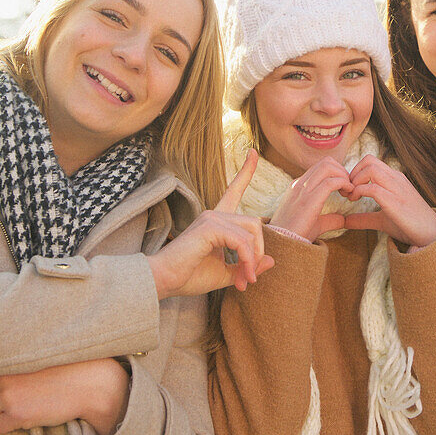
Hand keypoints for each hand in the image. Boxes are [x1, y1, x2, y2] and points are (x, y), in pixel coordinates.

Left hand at [0, 358, 128, 434]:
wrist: (86, 383)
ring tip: (18, 406)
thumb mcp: (34, 356)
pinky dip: (9, 424)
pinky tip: (26, 414)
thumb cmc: (63, 367)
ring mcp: (8, 396)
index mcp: (6, 359)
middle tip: (9, 397)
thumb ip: (10, 362)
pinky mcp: (17, 415)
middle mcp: (2, 377)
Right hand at [148, 150, 273, 299]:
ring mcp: (212, 218)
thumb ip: (247, 266)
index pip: (234, 190)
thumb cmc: (189, 276)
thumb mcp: (226, 274)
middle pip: (255, 223)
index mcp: (218, 221)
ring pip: (251, 231)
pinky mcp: (209, 227)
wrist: (163, 282)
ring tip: (244, 281)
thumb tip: (272, 260)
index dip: (246, 171)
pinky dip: (246, 260)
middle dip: (258, 253)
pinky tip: (241, 277)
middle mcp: (215, 214)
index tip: (253, 152)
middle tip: (248, 279)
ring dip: (253, 260)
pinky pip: (242, 241)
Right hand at [270, 157, 350, 240]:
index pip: (321, 168)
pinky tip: (349, 194)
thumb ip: (329, 219)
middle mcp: (299, 184)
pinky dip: (344, 184)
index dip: (337, 174)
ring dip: (344, 176)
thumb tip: (343, 219)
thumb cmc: (296, 236)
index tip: (345, 188)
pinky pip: (331, 182)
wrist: (282, 245)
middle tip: (349, 188)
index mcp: (298, 187)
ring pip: (328, 167)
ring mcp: (302, 189)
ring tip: (349, 191)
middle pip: (326, 162)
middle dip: (342, 171)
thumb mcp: (314, 223)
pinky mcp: (309, 199)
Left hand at [342, 155, 435, 247]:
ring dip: (355, 181)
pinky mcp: (396, 202)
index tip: (348, 189)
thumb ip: (364, 218)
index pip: (370, 162)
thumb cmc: (408, 225)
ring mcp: (397, 189)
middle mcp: (396, 179)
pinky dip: (359, 192)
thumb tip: (344, 221)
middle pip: (369, 160)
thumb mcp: (382, 219)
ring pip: (371, 169)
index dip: (354, 171)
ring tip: (351, 197)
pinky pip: (373, 189)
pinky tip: (356, 202)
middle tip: (347, 191)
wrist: (432, 234)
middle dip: (352, 173)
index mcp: (394, 179)